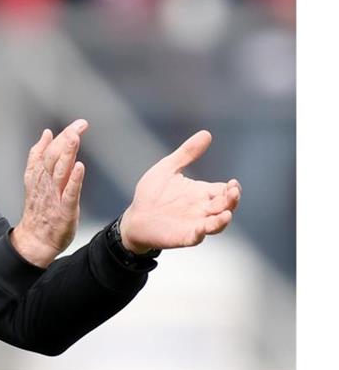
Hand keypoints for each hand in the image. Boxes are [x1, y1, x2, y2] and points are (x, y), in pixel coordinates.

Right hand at [11, 119, 87, 267]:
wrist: (35, 239)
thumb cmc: (39, 210)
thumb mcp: (34, 178)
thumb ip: (39, 155)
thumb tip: (45, 134)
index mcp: (38, 174)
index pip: (49, 150)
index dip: (61, 135)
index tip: (77, 124)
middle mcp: (45, 183)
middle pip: (54, 156)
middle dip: (67, 138)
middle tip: (80, 126)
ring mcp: (54, 196)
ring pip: (60, 170)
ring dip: (67, 153)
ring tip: (75, 138)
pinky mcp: (64, 209)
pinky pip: (69, 192)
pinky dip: (73, 180)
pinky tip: (79, 167)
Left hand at [119, 130, 240, 253]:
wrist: (134, 217)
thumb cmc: (152, 194)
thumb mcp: (168, 168)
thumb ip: (187, 153)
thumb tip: (207, 133)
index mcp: (201, 193)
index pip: (224, 190)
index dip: (232, 188)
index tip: (233, 183)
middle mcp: (202, 209)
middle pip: (225, 206)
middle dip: (232, 200)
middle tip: (233, 191)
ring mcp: (194, 223)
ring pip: (216, 224)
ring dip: (223, 220)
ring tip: (227, 213)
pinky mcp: (183, 236)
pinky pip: (197, 236)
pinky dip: (203, 232)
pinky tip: (204, 227)